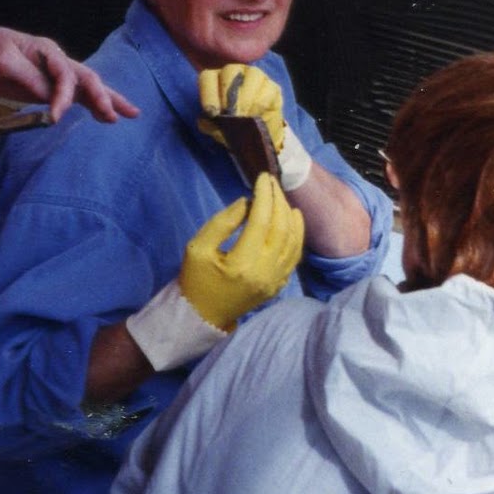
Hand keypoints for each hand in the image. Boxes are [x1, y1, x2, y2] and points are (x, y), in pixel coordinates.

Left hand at [0, 9, 138, 122]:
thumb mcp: (2, 60)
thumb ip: (27, 77)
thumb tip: (48, 96)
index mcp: (47, 51)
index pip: (65, 75)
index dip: (63, 96)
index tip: (55, 116)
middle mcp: (57, 62)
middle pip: (88, 79)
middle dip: (103, 97)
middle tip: (115, 115)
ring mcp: (55, 75)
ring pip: (88, 88)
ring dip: (108, 101)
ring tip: (130, 115)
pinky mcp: (49, 88)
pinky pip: (77, 97)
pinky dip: (93, 106)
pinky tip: (106, 116)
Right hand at [179, 173, 304, 330]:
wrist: (204, 315)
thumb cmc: (196, 279)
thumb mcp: (197, 248)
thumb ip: (222, 223)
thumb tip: (248, 201)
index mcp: (242, 263)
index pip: (261, 221)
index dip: (264, 196)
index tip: (262, 178)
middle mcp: (265, 272)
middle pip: (282, 228)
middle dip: (279, 201)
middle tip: (272, 183)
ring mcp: (276, 280)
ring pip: (294, 241)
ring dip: (290, 215)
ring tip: (281, 197)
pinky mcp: (281, 284)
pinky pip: (295, 255)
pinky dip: (297, 234)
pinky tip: (293, 218)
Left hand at [198, 64, 285, 149]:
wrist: (257, 134)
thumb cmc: (234, 125)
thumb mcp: (218, 128)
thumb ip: (209, 125)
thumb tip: (205, 122)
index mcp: (215, 78)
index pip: (208, 77)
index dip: (208, 94)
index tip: (212, 114)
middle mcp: (234, 71)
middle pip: (230, 72)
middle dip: (230, 96)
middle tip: (231, 116)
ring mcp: (255, 75)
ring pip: (252, 76)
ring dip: (247, 99)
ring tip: (245, 117)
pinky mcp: (273, 86)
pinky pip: (268, 90)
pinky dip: (261, 104)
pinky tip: (257, 116)